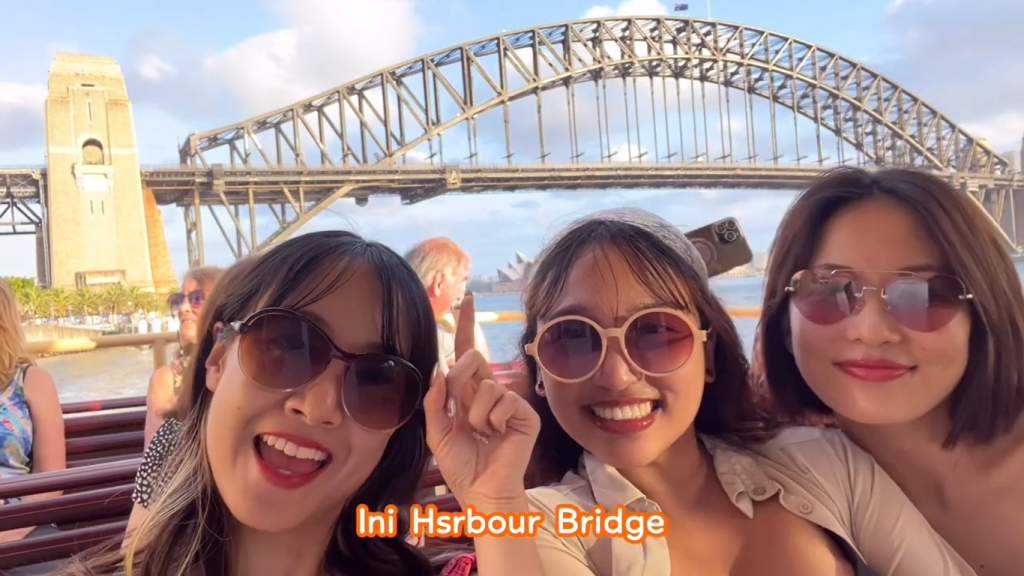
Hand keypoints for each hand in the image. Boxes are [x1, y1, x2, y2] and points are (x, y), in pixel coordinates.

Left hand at [425, 293, 539, 507]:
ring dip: (474, 416)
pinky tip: (499, 437)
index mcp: (468, 393)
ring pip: (485, 385)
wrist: (482, 492)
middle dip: (459, 381)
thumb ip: (435, 402)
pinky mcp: (525, 413)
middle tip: (461, 412)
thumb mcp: (437, 433)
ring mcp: (509, 401)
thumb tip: (438, 370)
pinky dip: (493, 422)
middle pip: (472, 359)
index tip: (467, 299)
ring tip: (482, 435)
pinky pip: (502, 401)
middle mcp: (489, 391)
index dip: (466, 326)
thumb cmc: (462, 466)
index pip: (467, 354)